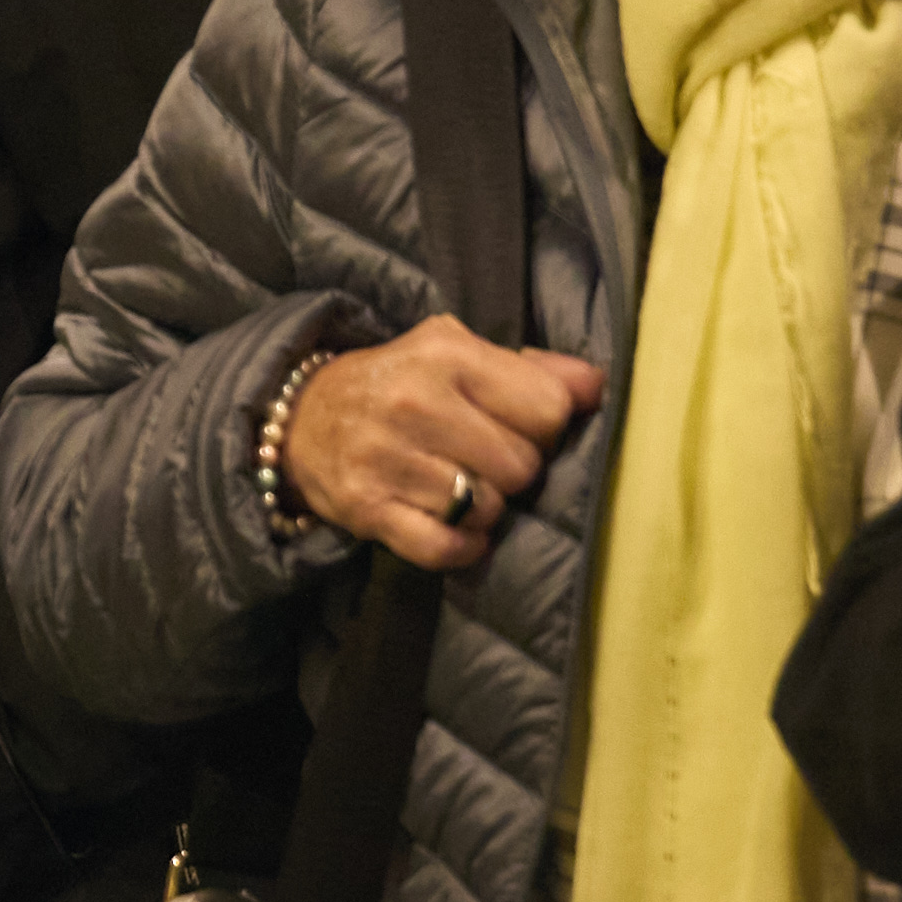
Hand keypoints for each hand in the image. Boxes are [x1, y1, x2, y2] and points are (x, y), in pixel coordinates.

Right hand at [283, 317, 605, 573]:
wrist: (303, 417)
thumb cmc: (401, 383)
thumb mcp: (459, 354)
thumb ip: (534, 369)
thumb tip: (599, 387)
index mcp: (448, 355)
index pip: (549, 409)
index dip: (547, 428)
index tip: (522, 428)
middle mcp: (415, 403)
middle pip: (522, 467)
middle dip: (516, 471)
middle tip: (488, 462)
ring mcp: (387, 459)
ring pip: (487, 509)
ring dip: (484, 508)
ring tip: (461, 488)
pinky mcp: (367, 509)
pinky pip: (445, 548)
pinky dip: (461, 546)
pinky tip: (455, 528)